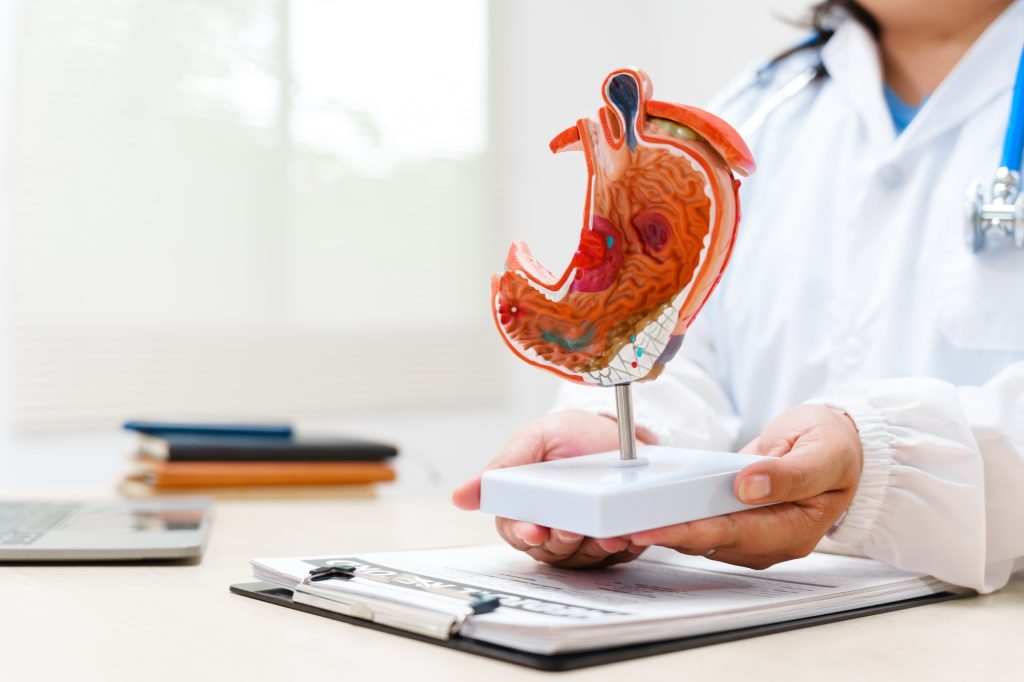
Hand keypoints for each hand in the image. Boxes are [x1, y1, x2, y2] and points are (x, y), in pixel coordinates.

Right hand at [452, 410, 653, 567]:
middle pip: (547, 550)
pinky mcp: (611, 543)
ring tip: (601, 534)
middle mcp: (551, 527)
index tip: (533, 531)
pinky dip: (616, 549)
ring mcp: (581, 539)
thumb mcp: (535, 440)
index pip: (515, 531)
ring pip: (579, 558)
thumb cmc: (572, 435)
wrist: (619, 432)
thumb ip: (502, 467)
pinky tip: (620, 536)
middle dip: (559, 542)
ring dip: (589, 549)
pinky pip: (611, 557)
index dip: (523, 534)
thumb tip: (459, 496)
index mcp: (525, 506)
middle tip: (570, 529)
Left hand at [629, 405, 862, 569]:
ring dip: (670, 531)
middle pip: (714, 543)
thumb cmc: (834, 445)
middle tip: (629, 529)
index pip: (736, 534)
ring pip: (707, 539)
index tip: (656, 529)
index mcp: (798, 528)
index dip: (692, 533)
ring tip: (631, 523)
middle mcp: (775, 539)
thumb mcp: (822, 452)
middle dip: (670, 536)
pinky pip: (708, 525)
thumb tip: (749, 487)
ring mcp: (758, 533)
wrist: (840, 442)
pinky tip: (654, 511)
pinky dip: (681, 519)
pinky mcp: (743, 520)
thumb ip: (789, 474)